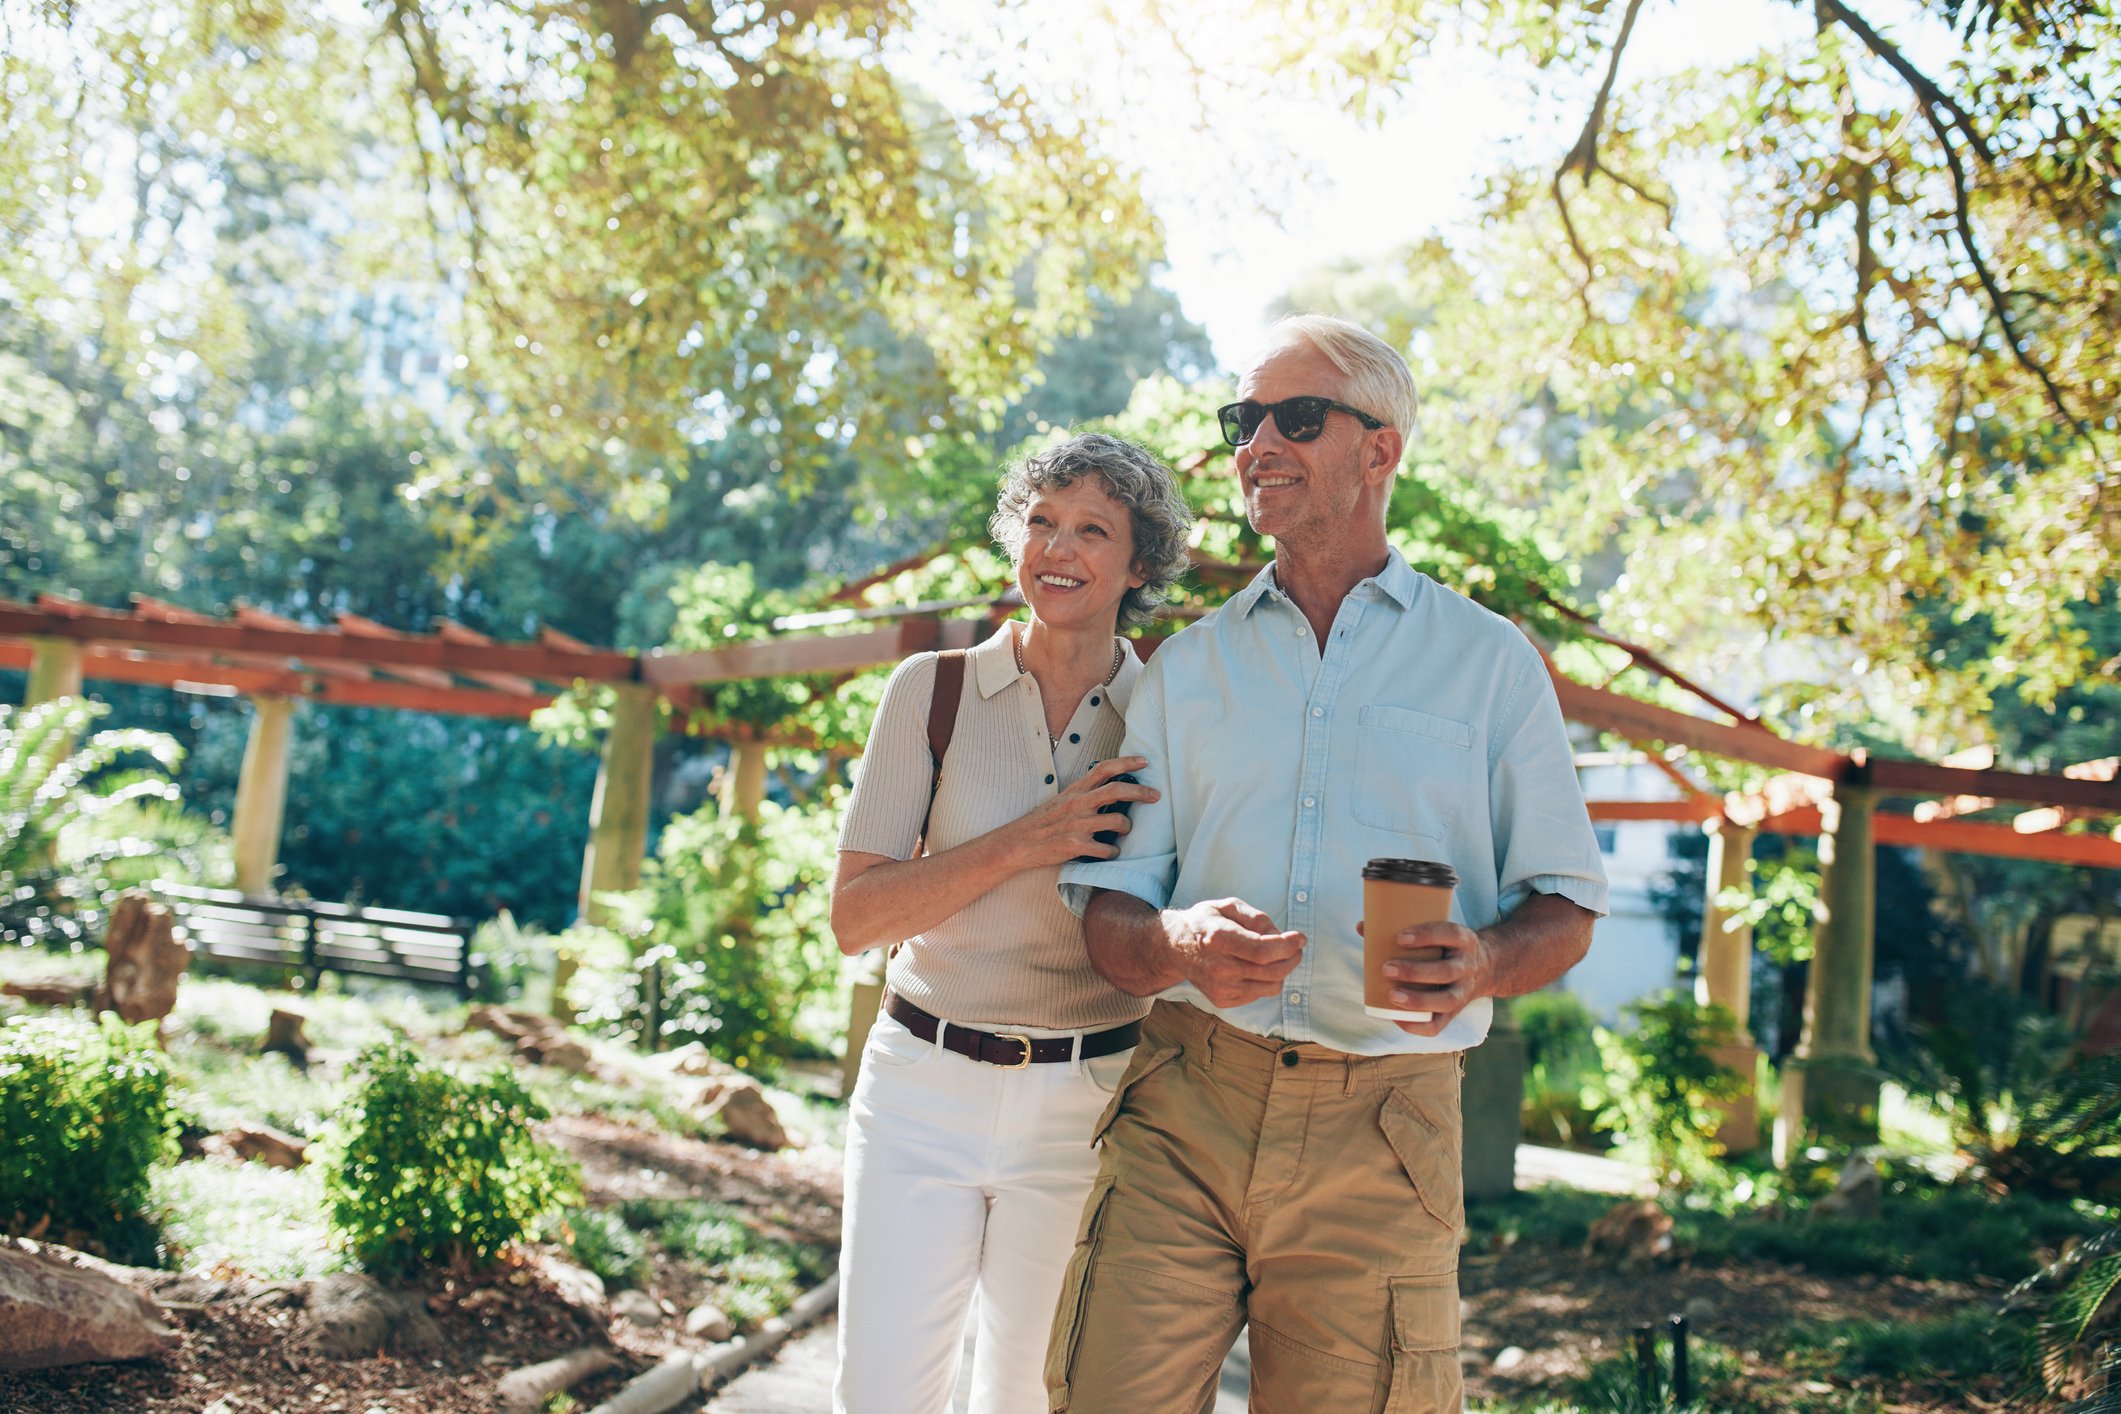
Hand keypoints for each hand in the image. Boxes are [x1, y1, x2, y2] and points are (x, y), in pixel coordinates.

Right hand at [1008, 757, 1158, 867]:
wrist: (1019, 842)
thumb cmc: (1043, 822)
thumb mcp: (1063, 800)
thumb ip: (1085, 794)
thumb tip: (1112, 792)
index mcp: (1076, 790)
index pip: (1104, 768)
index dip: (1127, 761)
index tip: (1145, 761)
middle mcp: (1079, 803)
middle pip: (1117, 791)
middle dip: (1141, 792)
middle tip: (1155, 796)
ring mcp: (1078, 824)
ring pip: (1118, 822)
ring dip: (1126, 828)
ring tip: (1123, 832)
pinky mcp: (1076, 845)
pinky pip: (1107, 850)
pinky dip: (1112, 853)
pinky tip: (1109, 853)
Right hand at [1164, 898, 1304, 1007]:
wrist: (1175, 949)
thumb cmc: (1204, 923)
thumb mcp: (1227, 906)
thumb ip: (1256, 917)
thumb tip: (1280, 935)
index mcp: (1218, 938)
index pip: (1262, 950)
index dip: (1287, 946)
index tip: (1299, 937)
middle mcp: (1219, 967)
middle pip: (1272, 970)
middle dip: (1292, 957)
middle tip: (1295, 946)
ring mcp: (1221, 987)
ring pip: (1271, 986)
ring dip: (1283, 970)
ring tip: (1278, 955)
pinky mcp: (1223, 1000)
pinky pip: (1260, 993)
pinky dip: (1267, 980)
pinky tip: (1258, 966)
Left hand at [1361, 919, 1493, 1036]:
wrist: (1484, 967)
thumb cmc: (1447, 946)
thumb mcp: (1439, 932)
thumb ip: (1404, 928)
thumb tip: (1362, 927)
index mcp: (1464, 941)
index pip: (1451, 934)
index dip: (1427, 935)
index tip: (1400, 938)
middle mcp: (1467, 967)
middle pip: (1446, 971)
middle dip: (1415, 972)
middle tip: (1386, 968)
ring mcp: (1464, 992)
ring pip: (1446, 1000)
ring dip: (1418, 1000)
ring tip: (1392, 996)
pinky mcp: (1455, 1012)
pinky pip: (1440, 1025)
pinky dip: (1417, 1026)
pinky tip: (1396, 1018)